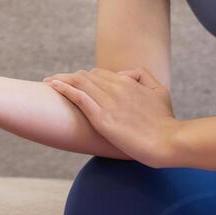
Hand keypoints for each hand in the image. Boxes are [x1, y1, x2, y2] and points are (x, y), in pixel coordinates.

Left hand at [43, 67, 176, 166]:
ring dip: (61, 80)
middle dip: (68, 77)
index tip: (73, 82)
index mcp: (127, 82)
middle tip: (53, 81)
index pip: (98, 74)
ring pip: (79, 83)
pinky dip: (64, 89)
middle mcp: (115, 87)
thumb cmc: (165, 120)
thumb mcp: (160, 91)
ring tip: (47, 82)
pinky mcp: (102, 118)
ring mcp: (108, 102)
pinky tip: (52, 86)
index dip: (84, 77)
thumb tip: (125, 73)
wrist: (168, 141)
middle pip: (85, 76)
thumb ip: (143, 76)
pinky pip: (79, 96)